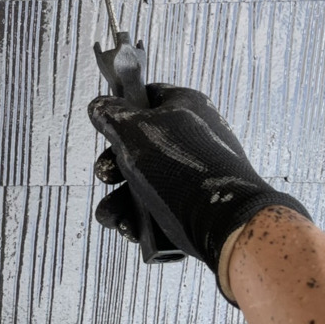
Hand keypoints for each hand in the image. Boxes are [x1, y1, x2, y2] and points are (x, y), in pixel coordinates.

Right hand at [87, 84, 309, 295]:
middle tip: (106, 174)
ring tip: (111, 214)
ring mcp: (195, 173)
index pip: (148, 96)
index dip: (122, 108)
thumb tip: (99, 106)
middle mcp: (192, 137)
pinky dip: (140, 218)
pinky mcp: (196, 205)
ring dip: (120, 200)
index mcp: (186, 107)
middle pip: (139, 144)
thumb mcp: (134, 131)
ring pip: (145, 181)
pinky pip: (160, 207)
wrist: (225, 223)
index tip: (106, 123)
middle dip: (114, 165)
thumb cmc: (181, 168)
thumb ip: (111, 115)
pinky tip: (130, 227)